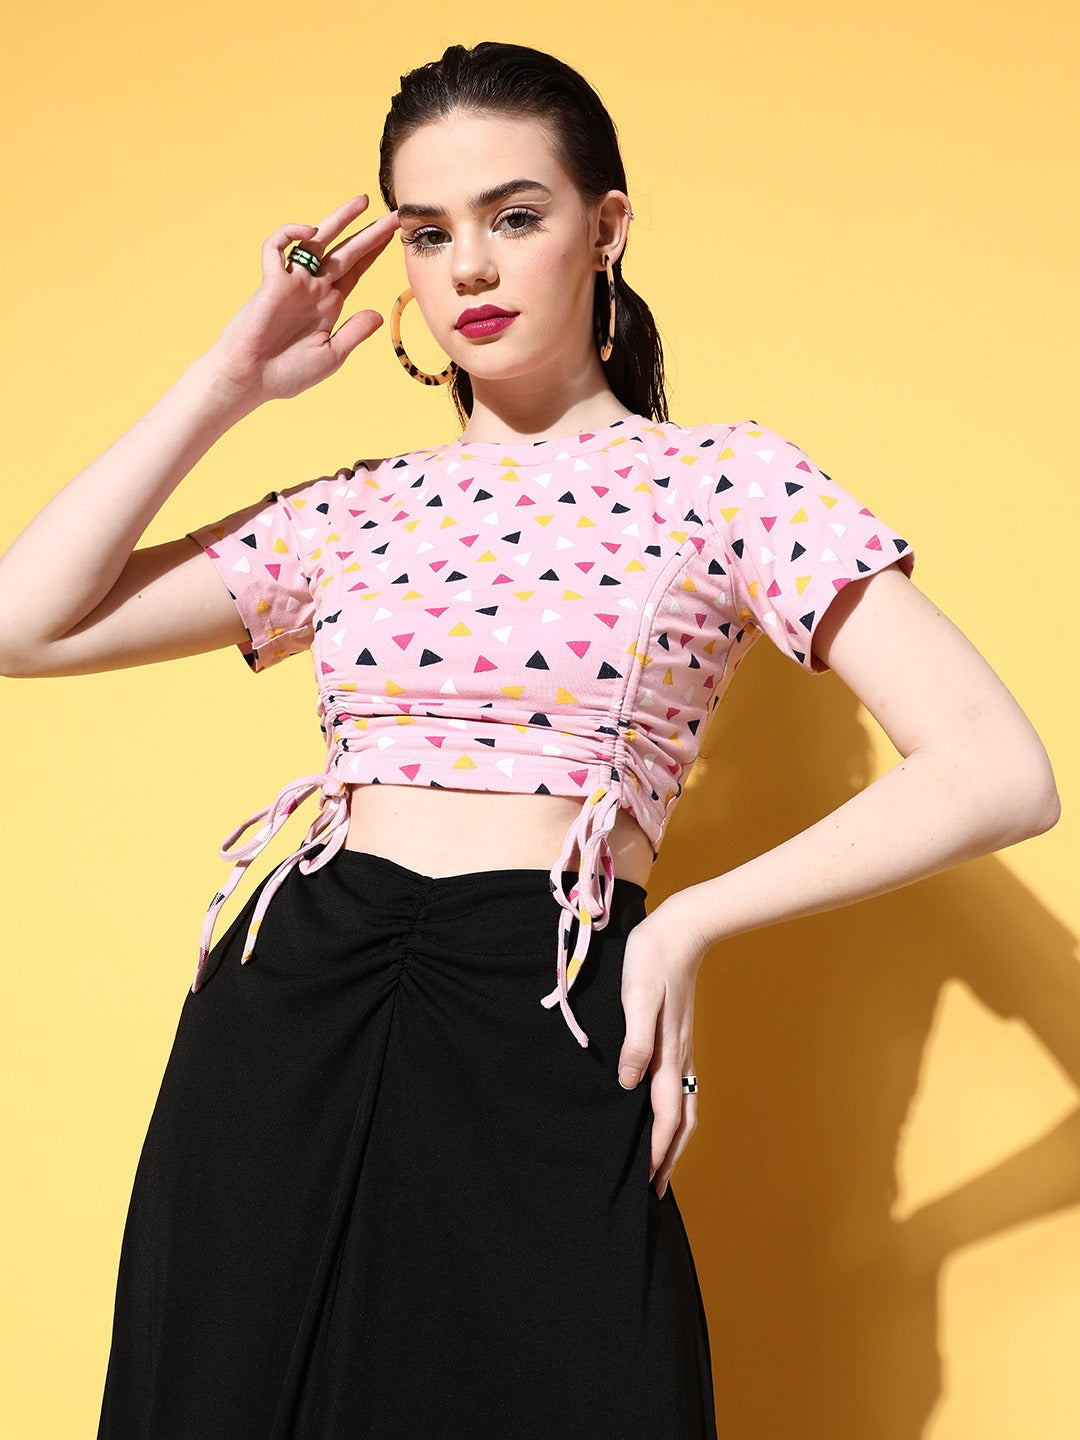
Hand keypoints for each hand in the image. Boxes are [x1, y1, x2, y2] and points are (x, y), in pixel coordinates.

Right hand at [204, 194, 400, 405]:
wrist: (250, 380)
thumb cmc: (287, 374)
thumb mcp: (331, 356)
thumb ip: (354, 333)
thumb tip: (378, 315)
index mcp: (328, 306)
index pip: (355, 272)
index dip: (373, 253)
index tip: (393, 236)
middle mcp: (313, 289)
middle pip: (345, 252)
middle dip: (368, 233)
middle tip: (392, 216)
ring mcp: (292, 283)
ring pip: (317, 241)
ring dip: (338, 220)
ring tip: (362, 202)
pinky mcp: (271, 281)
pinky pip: (277, 247)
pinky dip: (290, 233)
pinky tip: (310, 232)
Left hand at [617, 897, 706, 1198]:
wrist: (681, 928)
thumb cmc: (652, 959)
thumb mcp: (637, 996)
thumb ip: (635, 1040)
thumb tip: (628, 1084)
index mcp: (667, 1053)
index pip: (666, 1117)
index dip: (657, 1152)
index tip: (647, 1183)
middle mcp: (678, 1057)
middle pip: (680, 1120)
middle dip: (669, 1156)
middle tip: (655, 1189)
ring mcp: (681, 1048)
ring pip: (682, 1105)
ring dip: (673, 1138)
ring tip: (660, 1161)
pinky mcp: (677, 1036)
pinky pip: (678, 1086)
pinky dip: (672, 1111)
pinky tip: (657, 1110)